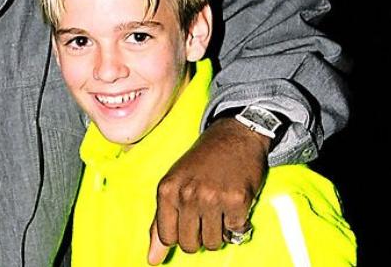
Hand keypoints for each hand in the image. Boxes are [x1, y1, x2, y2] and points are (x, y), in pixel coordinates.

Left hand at [146, 117, 269, 264]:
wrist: (234, 136)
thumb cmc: (201, 162)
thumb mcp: (173, 184)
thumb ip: (160, 223)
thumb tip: (152, 261)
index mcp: (167, 190)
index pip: (167, 237)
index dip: (180, 234)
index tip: (188, 221)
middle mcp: (188, 194)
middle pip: (190, 245)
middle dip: (200, 236)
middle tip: (206, 215)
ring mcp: (213, 197)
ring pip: (214, 243)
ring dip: (220, 232)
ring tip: (220, 209)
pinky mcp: (238, 200)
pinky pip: (236, 232)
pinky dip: (238, 224)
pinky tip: (235, 205)